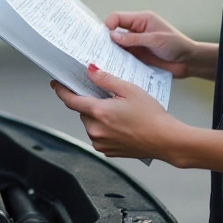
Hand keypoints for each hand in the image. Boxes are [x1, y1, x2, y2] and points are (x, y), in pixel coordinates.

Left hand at [50, 64, 178, 158]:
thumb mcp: (129, 90)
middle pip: (83, 111)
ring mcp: (101, 143)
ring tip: (120, 112)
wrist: (166, 140)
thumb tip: (90, 70)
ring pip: (91, 124)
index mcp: (99, 113)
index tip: (56, 84)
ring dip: (98, 116)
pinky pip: (99, 135)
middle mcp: (96, 130)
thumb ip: (106, 79)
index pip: (71, 100)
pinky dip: (105, 128)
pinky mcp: (108, 151)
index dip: (61, 90)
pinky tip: (122, 123)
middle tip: (108, 97)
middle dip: (91, 102)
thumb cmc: (152, 116)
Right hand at [105, 11, 214, 79]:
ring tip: (102, 59)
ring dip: (111, 51)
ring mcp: (136, 44)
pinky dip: (117, 60)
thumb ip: (134, 38)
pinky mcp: (137, 56)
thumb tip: (112, 36)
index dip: (108, 25)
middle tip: (97, 49)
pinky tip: (113, 66)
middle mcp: (136, 30)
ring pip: (117, 45)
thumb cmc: (176, 45)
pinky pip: (123, 57)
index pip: (118, 18)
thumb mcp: (155, 40)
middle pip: (114, 31)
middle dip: (106, 39)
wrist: (188, 62)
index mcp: (141, 20)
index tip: (103, 36)